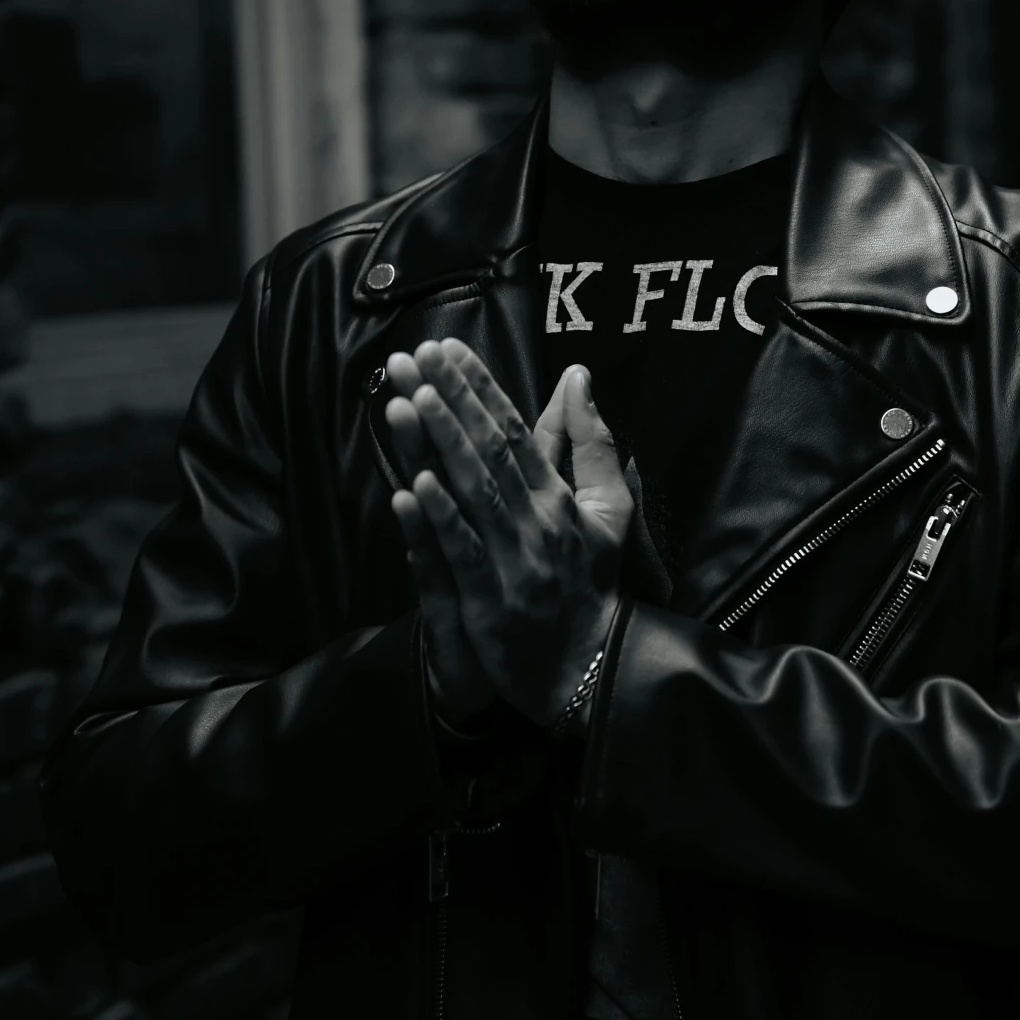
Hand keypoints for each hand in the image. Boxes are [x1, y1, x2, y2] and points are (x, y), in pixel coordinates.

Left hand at [387, 339, 631, 726]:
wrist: (586, 670)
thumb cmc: (591, 584)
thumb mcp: (607, 510)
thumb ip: (591, 444)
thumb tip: (577, 378)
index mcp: (559, 498)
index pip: (516, 431)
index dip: (480, 388)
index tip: (448, 350)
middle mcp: (536, 522)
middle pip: (490, 451)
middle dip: (452, 400)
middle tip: (416, 358)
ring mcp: (512, 562)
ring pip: (474, 493)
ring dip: (442, 444)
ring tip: (412, 399)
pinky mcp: (488, 602)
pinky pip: (461, 554)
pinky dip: (439, 519)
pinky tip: (414, 485)